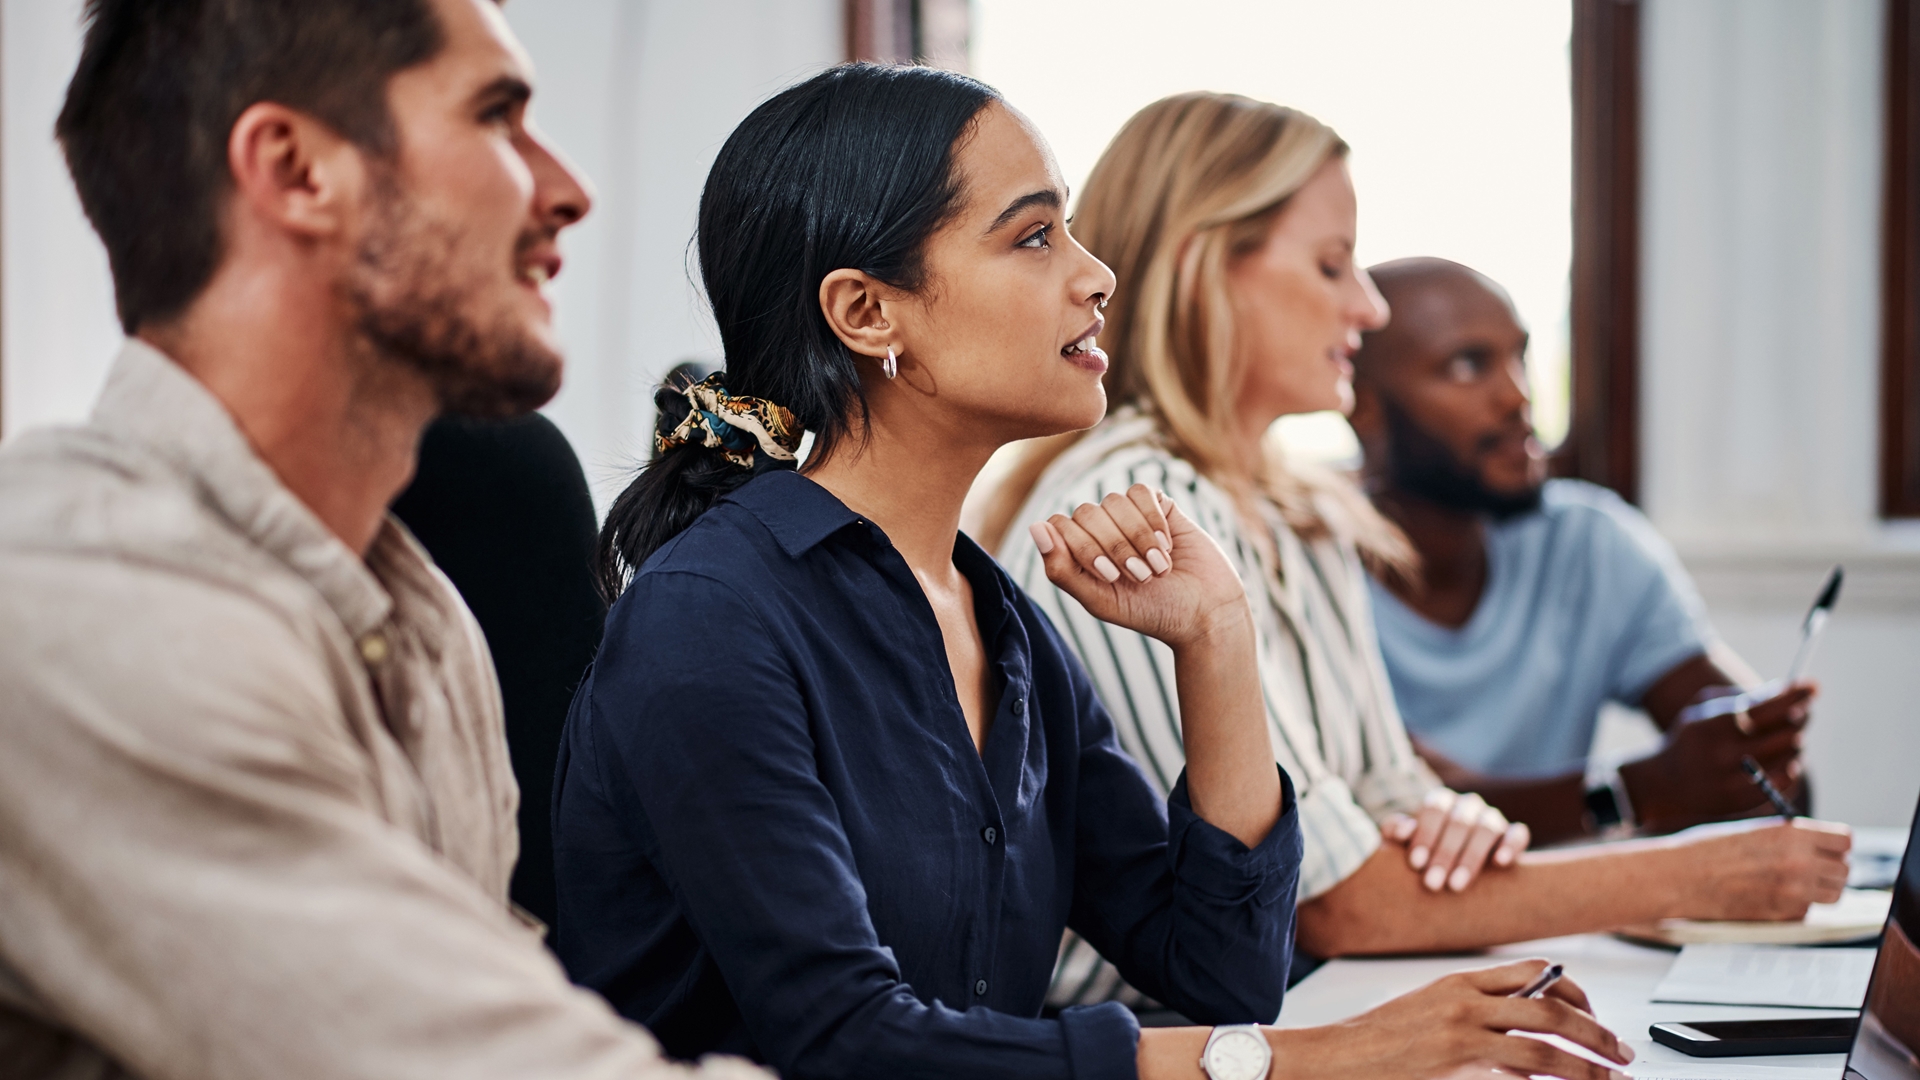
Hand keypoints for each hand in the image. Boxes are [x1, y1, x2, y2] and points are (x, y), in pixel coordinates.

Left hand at [1030, 485, 1249, 649]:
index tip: (1111, 576)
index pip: (1059, 525)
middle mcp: (1100, 530)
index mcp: (1079, 553)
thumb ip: (1062, 570)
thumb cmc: (1150, 611)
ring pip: (1114, 501)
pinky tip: (1168, 545)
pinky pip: (1141, 492)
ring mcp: (1129, 516)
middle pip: (1086, 512)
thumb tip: (1036, 527)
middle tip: (1140, 576)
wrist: (1204, 612)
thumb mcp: (1099, 600)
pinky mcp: (1159, 505)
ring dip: (1137, 538)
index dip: (1084, 547)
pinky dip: (1153, 520)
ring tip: (1158, 567)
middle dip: (1114, 546)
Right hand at [1271, 960, 1632, 1079]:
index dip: (1575, 993)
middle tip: (1622, 1053)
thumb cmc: (1377, 1040)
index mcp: (1460, 982)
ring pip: (1543, 1046)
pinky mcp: (1456, 1067)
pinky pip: (1517, 1074)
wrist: (1334, 1058)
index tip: (1595, 1014)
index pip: (1535, 973)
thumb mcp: (1429, 1009)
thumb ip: (1476, 1011)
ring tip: (1609, 1078)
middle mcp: (1465, 1003)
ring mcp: (1461, 1036)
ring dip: (1586, 1065)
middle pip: (1550, 1008)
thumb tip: (1530, 1031)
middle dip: (1596, 1032)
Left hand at [1382, 789, 1529, 892]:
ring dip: (1471, 857)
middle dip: (1444, 854)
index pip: (1434, 809)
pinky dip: (1511, 845)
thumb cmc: (1422, 853)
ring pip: (1487, 828)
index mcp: (1441, 800)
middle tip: (1432, 884)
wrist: (1451, 867)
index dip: (1424, 835)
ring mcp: (1492, 817)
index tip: (1415, 864)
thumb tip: (1404, 830)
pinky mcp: (1513, 834)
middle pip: (1459, 822)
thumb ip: (1396, 832)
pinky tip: (1500, 863)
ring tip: (1456, 885)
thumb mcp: (1404, 842)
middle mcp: (1468, 804)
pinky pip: (1518, 834)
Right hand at [1621, 682, 1812, 833]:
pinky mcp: (1746, 801)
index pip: (1769, 706)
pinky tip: (1783, 761)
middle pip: (1788, 731)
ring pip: (1792, 756)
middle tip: (1801, 713)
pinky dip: (1790, 767)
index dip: (1795, 695)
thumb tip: (1788, 689)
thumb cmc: (1693, 738)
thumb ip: (1744, 697)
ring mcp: (1736, 781)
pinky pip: (1786, 781)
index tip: (1812, 687)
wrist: (1667, 784)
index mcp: (1715, 724)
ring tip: (1787, 738)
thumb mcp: (1706, 709)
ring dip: (1794, 743)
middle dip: (1799, 718)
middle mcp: (1726, 753)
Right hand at [1673, 818, 1850, 919]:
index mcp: (1791, 834)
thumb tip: (1816, 847)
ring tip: (1794, 883)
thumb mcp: (1753, 830)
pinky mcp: (1784, 916)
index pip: (1845, 841)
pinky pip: (1807, 911)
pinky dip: (1796, 906)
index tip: (1827, 849)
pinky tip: (1770, 896)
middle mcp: (1799, 863)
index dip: (1836, 845)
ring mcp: (1794, 892)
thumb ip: (1789, 838)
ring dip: (1819, 890)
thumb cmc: (1708, 850)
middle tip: (1810, 868)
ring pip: (1833, 895)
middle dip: (1830, 869)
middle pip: (1844, 870)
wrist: (1680, 878)